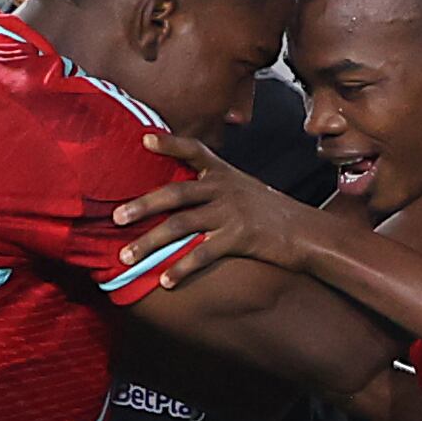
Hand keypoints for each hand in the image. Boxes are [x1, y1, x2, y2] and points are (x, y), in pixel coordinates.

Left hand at [113, 134, 332, 287]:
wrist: (306, 233)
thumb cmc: (271, 213)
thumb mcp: (244, 188)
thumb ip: (215, 186)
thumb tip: (184, 190)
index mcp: (224, 173)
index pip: (193, 150)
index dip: (168, 143)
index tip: (142, 139)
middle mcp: (224, 188)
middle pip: (175, 193)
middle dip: (142, 206)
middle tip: (115, 218)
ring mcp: (231, 212)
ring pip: (181, 226)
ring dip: (150, 243)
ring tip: (126, 258)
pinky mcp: (240, 238)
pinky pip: (203, 253)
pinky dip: (181, 269)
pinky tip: (164, 281)